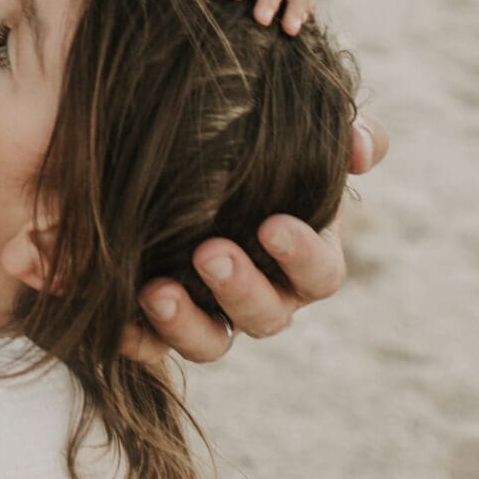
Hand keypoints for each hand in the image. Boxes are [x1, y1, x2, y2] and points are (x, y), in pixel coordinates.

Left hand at [125, 107, 390, 362]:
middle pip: (267, 316)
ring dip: (186, 323)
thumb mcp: (297, 132)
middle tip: (210, 252)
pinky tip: (116, 322)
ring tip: (158, 292)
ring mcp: (209, 313)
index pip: (320, 273)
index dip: (303, 256)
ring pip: (210, 343)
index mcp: (301, 256)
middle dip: (240, 288)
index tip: (273, 225)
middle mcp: (260, 295)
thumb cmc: (253, 145)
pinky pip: (148, 346)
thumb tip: (361, 147)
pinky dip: (135, 338)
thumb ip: (341, 134)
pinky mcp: (156, 321)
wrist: (170, 154)